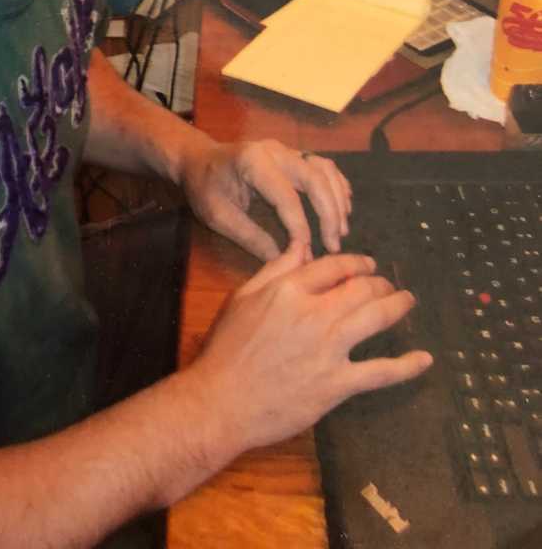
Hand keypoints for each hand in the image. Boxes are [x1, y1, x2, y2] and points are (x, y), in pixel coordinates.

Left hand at [178, 138, 350, 259]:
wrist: (199, 159)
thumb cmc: (205, 187)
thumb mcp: (218, 216)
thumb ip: (250, 237)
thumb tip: (284, 261)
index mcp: (252, 162)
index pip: (286, 195)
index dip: (299, 226)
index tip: (306, 252)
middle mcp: (274, 150)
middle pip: (314, 178)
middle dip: (328, 213)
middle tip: (333, 245)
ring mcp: (286, 149)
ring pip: (324, 169)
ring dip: (337, 199)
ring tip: (341, 230)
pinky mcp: (293, 154)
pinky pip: (323, 166)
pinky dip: (336, 185)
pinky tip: (343, 207)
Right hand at [191, 248, 432, 457]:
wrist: (222, 401)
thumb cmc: (227, 349)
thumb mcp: (242, 297)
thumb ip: (274, 269)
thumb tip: (302, 245)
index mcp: (289, 290)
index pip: (333, 266)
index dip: (356, 262)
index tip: (367, 265)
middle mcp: (314, 314)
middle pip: (361, 288)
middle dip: (380, 282)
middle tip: (388, 285)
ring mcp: (329, 350)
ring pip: (376, 318)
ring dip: (397, 306)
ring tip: (408, 301)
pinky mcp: (338, 384)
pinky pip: (381, 372)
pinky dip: (407, 366)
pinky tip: (425, 359)